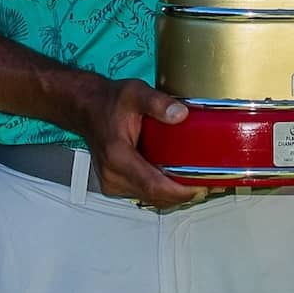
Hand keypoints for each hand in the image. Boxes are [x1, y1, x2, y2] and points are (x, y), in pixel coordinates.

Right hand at [69, 75, 210, 208]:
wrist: (87, 108)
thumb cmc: (108, 102)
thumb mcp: (135, 93)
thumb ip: (158, 102)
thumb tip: (180, 114)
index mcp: (117, 155)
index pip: (153, 186)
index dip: (179, 192)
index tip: (200, 187)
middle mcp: (112, 174)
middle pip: (155, 197)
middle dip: (183, 195)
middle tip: (207, 184)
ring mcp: (113, 183)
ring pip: (150, 199)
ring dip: (174, 195)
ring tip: (196, 183)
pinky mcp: (115, 185)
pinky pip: (144, 194)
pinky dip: (162, 192)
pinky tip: (175, 181)